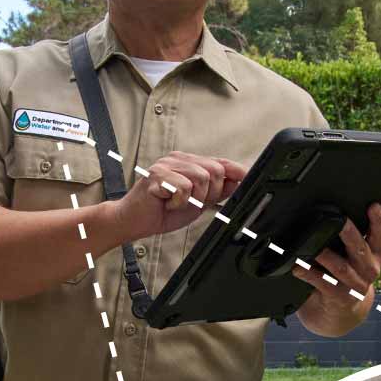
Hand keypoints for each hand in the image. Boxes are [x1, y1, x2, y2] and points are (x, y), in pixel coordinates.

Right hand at [110, 151, 246, 240]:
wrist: (132, 221)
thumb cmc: (160, 211)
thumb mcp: (196, 202)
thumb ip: (215, 191)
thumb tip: (238, 183)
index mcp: (188, 162)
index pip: (220, 162)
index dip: (236, 171)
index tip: (248, 179)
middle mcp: (178, 159)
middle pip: (215, 170)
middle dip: (211, 192)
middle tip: (194, 203)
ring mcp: (167, 165)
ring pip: (202, 178)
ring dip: (194, 199)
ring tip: (177, 204)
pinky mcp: (157, 175)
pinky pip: (184, 189)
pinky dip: (179, 202)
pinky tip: (167, 203)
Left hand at [294, 203, 380, 336]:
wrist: (340, 314)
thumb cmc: (344, 278)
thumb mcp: (354, 259)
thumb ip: (351, 241)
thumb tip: (332, 213)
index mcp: (375, 256)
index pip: (379, 236)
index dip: (379, 221)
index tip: (374, 206)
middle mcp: (369, 270)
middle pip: (361, 249)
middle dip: (350, 234)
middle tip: (341, 219)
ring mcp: (356, 286)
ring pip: (342, 268)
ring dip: (327, 256)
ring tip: (315, 248)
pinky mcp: (340, 298)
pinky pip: (325, 284)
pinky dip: (310, 275)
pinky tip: (299, 268)